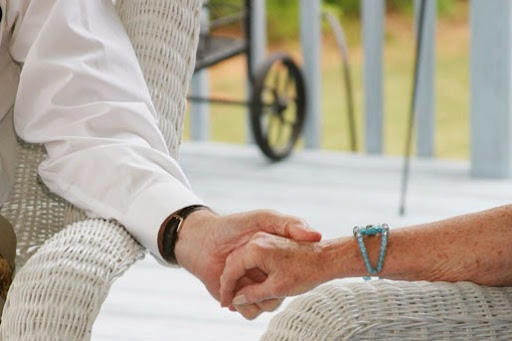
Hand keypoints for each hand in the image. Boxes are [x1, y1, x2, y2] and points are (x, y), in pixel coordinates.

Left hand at [174, 209, 321, 318]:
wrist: (199, 241)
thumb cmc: (231, 226)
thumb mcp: (263, 218)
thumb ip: (287, 223)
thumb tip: (315, 235)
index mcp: (275, 257)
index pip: (292, 273)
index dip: (289, 274)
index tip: (285, 272)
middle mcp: (266, 273)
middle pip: (279, 294)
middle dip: (270, 293)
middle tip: (256, 283)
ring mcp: (252, 286)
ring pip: (266, 306)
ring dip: (254, 303)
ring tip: (239, 291)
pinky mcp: (238, 298)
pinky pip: (249, 312)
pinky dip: (242, 308)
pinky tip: (231, 299)